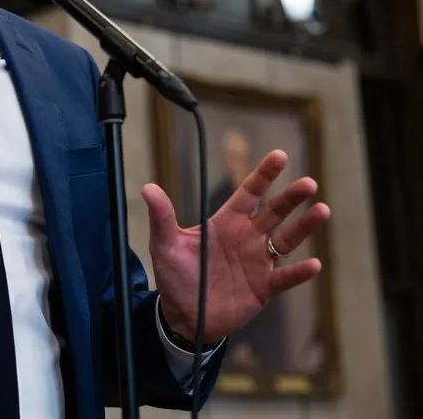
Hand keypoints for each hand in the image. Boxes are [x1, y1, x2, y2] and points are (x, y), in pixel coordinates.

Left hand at [142, 149, 330, 342]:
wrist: (184, 314)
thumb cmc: (175, 275)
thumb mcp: (165, 244)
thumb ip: (161, 217)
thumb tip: (148, 188)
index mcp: (225, 222)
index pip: (248, 193)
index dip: (263, 175)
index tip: (279, 155)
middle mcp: (246, 237)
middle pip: (274, 212)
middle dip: (291, 197)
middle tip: (308, 182)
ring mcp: (258, 262)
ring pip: (287, 240)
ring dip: (304, 227)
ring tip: (322, 210)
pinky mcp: (264, 287)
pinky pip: (285, 278)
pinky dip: (299, 272)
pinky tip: (314, 265)